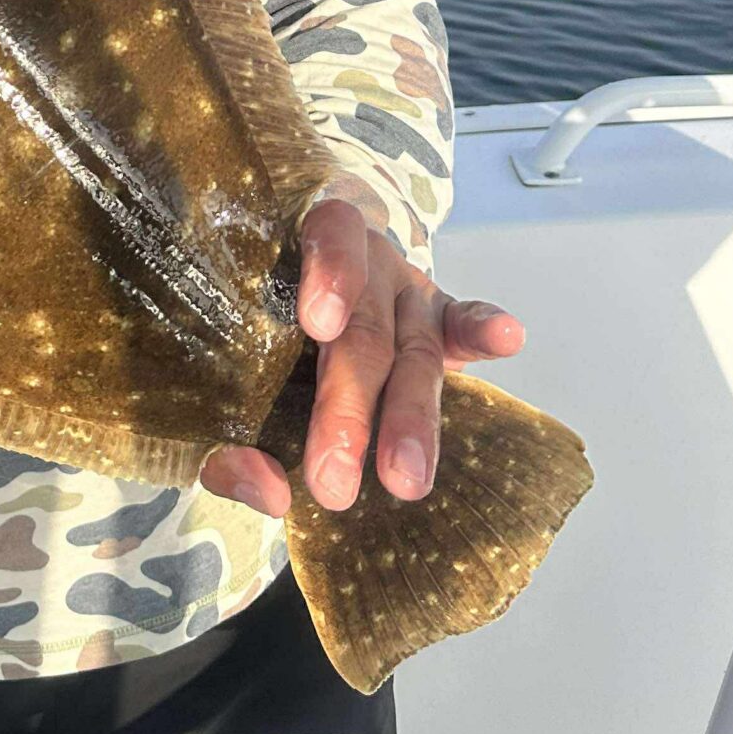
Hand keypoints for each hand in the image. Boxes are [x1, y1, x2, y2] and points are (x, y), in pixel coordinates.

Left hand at [200, 193, 524, 518]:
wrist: (303, 296)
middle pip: (362, 328)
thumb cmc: (249, 340)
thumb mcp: (224, 384)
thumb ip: (226, 443)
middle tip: (333, 478)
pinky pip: (461, 323)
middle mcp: (357, 263)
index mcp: (297, 251)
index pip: (321, 241)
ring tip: (405, 478)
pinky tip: (507, 336)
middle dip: (349, 406)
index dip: (327, 276)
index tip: (319, 323)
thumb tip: (266, 492)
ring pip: (413, 351)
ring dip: (410, 417)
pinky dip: (481, 330)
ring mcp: (402, 290)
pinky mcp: (438, 317)